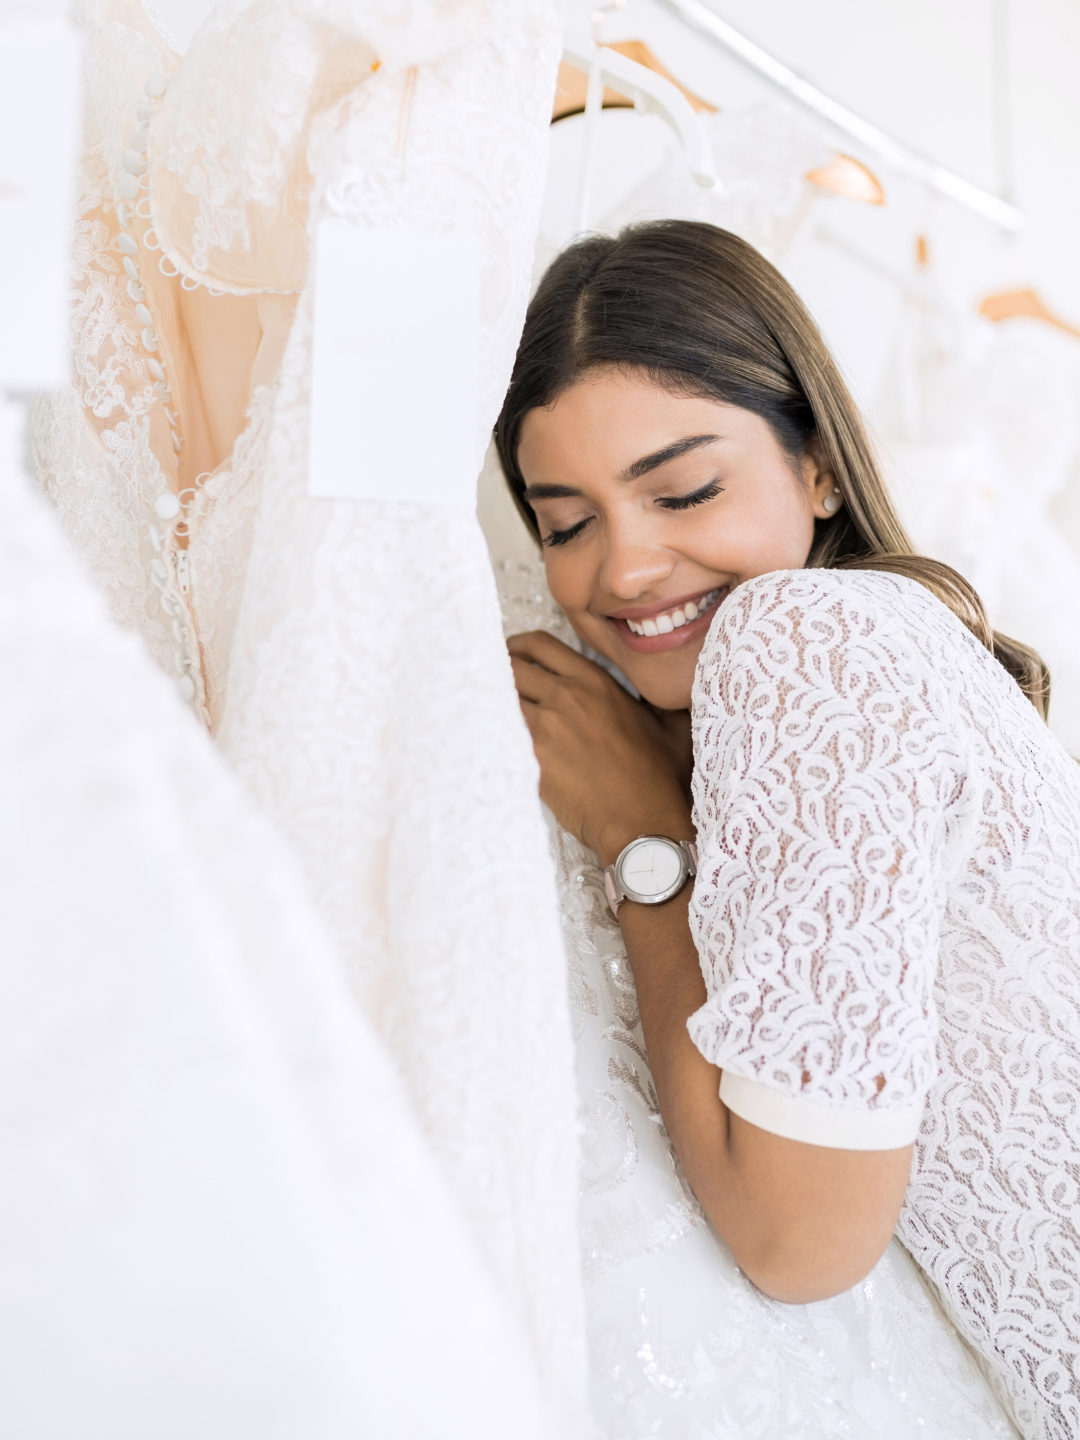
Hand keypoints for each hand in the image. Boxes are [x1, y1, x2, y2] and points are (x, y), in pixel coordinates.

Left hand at [507, 631, 692, 863]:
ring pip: (498, 699)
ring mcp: (544, 727)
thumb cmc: (659, 779)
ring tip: (492, 714)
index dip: (518, 645)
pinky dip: (492, 732)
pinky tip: (493, 742)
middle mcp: (565, 696)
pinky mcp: (530, 758)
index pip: (540, 644)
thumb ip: (658, 701)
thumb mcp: (670, 726)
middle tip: (494, 683)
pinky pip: (498, 733)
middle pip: (511, 666)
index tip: (511, 654)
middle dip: (498, 672)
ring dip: (493, 703)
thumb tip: (663, 694)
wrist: (643, 821)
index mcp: (595, 682)